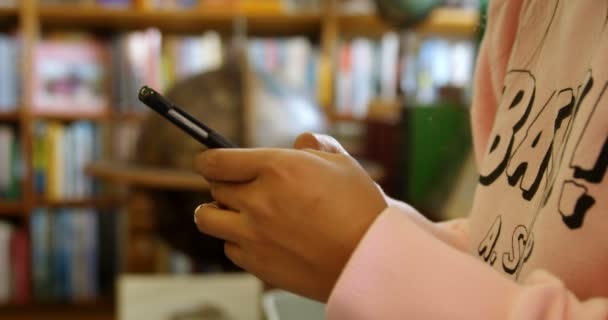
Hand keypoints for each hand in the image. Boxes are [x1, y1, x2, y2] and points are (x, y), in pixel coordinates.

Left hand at [193, 144, 386, 300]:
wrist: (369, 259)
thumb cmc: (361, 209)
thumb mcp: (342, 163)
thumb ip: (314, 145)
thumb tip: (298, 142)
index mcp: (277, 168)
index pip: (215, 161)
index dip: (208, 159)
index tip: (210, 162)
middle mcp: (258, 200)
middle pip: (214, 188)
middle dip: (225, 184)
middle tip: (242, 187)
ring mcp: (254, 234)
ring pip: (207, 218)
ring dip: (217, 212)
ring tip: (237, 213)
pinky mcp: (257, 263)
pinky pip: (229, 247)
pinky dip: (238, 240)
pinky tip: (259, 238)